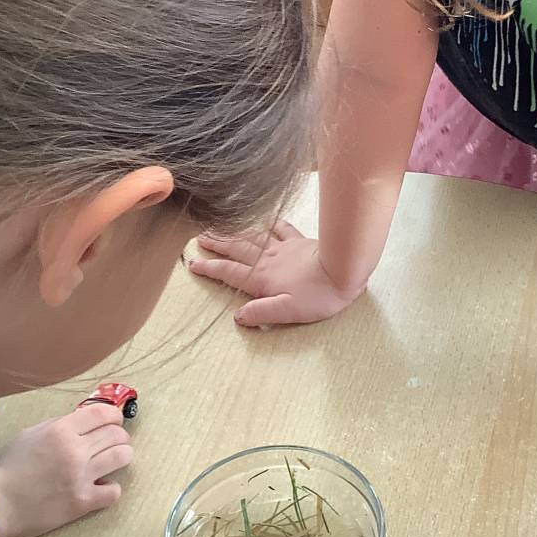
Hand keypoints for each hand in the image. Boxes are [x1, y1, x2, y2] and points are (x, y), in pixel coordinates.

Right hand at [0, 404, 132, 536]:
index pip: (103, 414)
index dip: (114, 415)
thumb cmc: (11, 468)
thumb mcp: (30, 434)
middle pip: (116, 434)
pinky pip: (114, 491)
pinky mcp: (83, 502)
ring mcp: (81, 477)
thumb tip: (85, 420)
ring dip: (122, 456)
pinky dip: (112, 488)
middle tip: (114, 442)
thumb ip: (58, 424)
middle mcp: (75, 450)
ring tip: (114, 460)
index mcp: (60, 431)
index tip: (115, 421)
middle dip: (119, 436)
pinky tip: (103, 487)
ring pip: (122, 457)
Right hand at [189, 220, 364, 326]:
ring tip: (220, 227)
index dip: (210, 269)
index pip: (229, 273)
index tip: (192, 264)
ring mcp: (284, 248)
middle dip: (216, 244)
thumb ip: (260, 313)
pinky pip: (281, 229)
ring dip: (234, 233)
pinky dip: (270, 224)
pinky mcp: (300, 241)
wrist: (343, 269)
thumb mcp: (287, 311)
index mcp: (262, 279)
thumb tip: (237, 316)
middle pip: (236, 250)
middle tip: (199, 237)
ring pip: (253, 238)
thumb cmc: (318, 295)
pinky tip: (264, 219)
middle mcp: (268, 260)